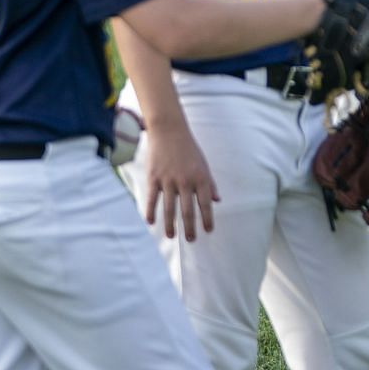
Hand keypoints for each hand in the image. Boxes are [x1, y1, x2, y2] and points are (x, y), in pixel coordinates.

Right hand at [140, 122, 219, 241]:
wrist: (169, 130)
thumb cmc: (189, 149)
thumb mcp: (204, 164)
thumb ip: (210, 183)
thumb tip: (217, 201)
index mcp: (200, 177)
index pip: (206, 203)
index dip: (207, 218)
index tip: (208, 231)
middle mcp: (185, 181)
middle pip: (188, 210)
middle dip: (190, 227)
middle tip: (191, 239)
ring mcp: (168, 180)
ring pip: (169, 208)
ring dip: (170, 224)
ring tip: (171, 236)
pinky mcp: (154, 178)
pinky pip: (152, 198)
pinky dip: (151, 211)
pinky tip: (151, 223)